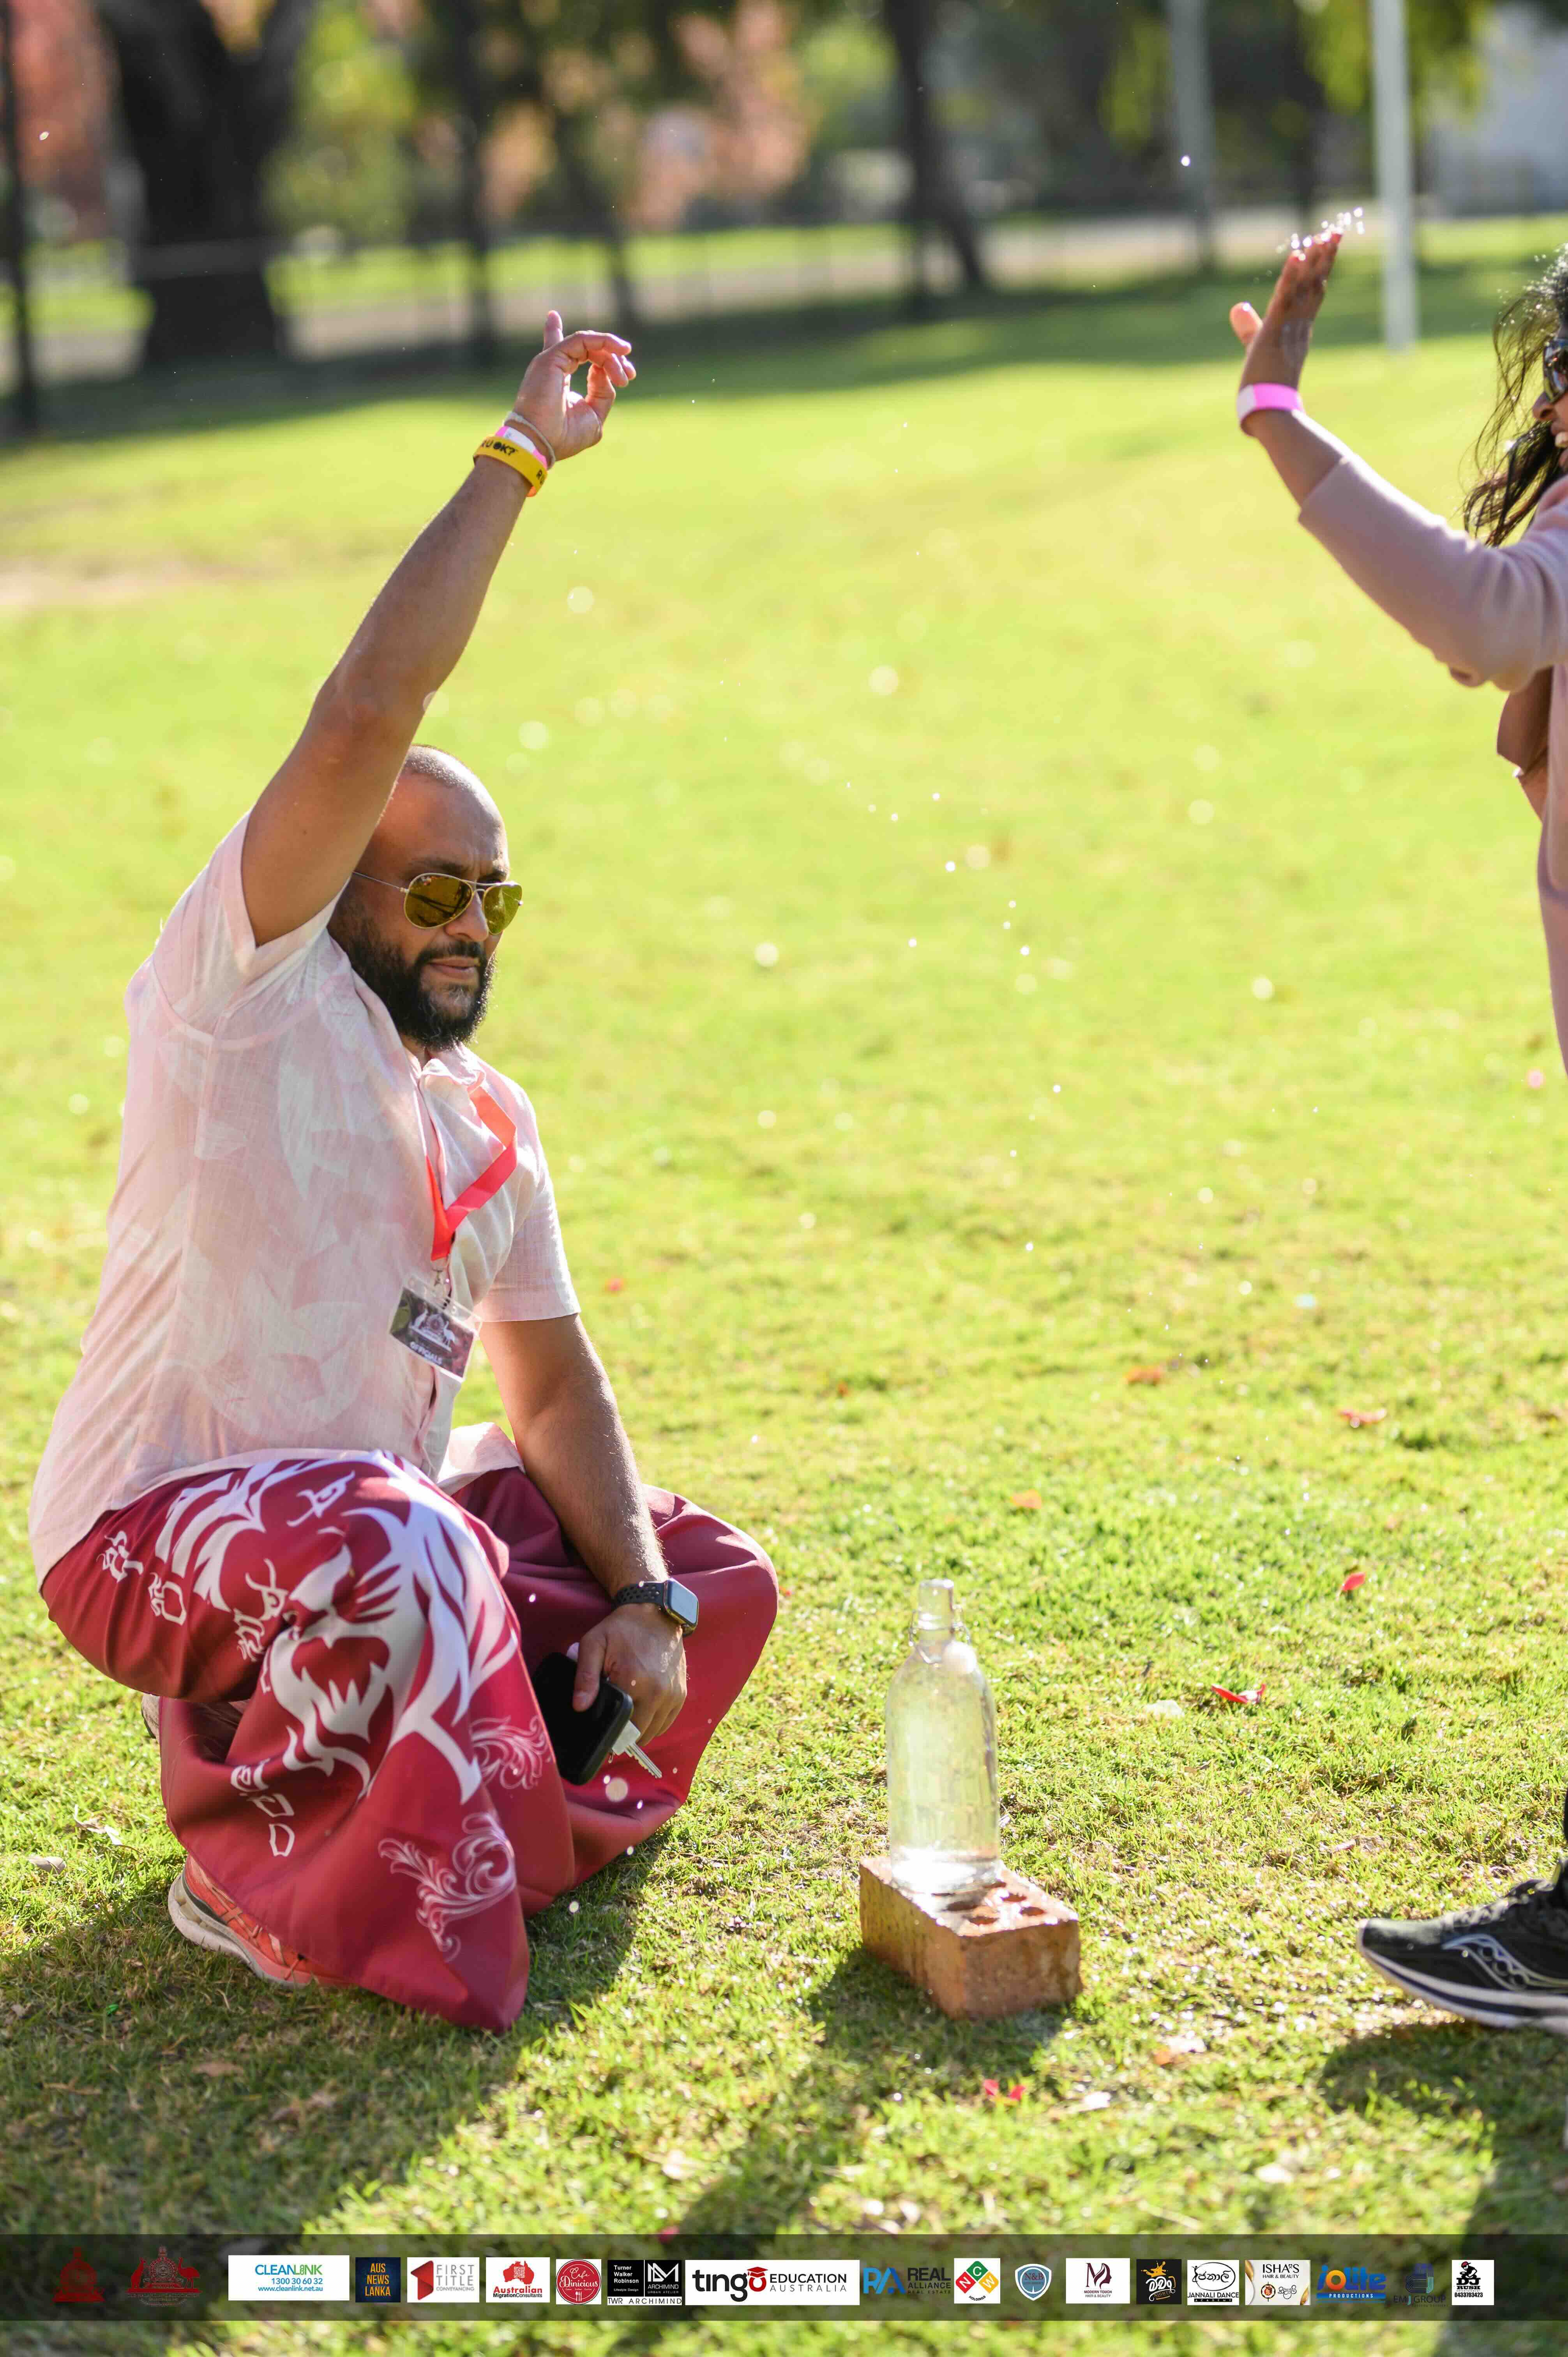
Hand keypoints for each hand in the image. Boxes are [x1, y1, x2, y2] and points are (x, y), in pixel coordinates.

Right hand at [511, 310, 634, 462]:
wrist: (541, 442)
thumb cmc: (564, 436)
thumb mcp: (594, 416)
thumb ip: (603, 393)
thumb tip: (605, 372)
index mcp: (562, 379)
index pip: (578, 352)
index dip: (605, 356)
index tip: (628, 376)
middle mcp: (556, 365)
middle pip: (589, 347)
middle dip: (614, 357)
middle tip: (629, 375)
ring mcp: (553, 360)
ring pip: (588, 342)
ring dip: (611, 353)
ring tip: (626, 372)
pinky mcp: (553, 357)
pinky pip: (582, 340)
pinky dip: (602, 341)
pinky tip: (619, 350)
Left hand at [572, 1602, 686, 1742]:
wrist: (655, 1614)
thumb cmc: (621, 1630)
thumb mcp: (593, 1645)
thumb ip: (585, 1677)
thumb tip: (580, 1707)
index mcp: (634, 1681)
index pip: (622, 1726)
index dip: (611, 1733)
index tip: (603, 1729)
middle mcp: (658, 1692)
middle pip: (639, 1733)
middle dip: (624, 1733)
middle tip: (613, 1720)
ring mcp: (673, 1694)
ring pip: (654, 1731)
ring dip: (640, 1729)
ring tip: (628, 1715)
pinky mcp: (681, 1693)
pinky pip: (667, 1722)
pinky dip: (655, 1723)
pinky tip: (642, 1711)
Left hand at [1230, 230, 1339, 396]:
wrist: (1267, 411)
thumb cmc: (1262, 384)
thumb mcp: (1255, 346)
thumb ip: (1247, 326)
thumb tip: (1236, 307)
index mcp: (1299, 328)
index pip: (1313, 292)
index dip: (1320, 269)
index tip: (1327, 246)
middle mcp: (1299, 325)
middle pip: (1315, 284)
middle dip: (1325, 258)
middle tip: (1336, 231)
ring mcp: (1289, 327)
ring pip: (1305, 288)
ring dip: (1315, 261)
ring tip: (1325, 235)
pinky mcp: (1274, 331)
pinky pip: (1284, 300)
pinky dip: (1290, 278)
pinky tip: (1297, 256)